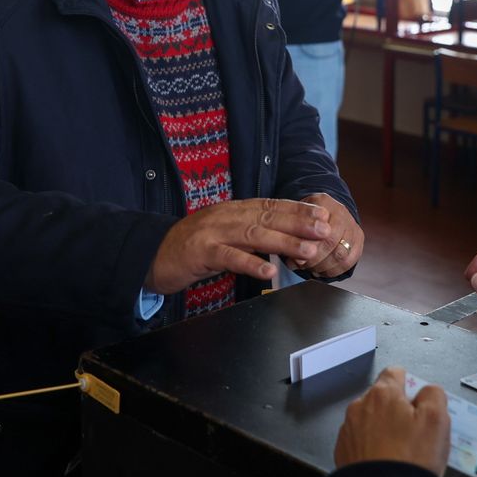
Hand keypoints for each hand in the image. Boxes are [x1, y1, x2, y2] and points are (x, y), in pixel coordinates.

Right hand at [145, 198, 331, 293]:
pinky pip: (229, 257)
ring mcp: (212, 232)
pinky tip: (269, 271)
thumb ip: (251, 234)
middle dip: (300, 223)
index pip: (272, 205)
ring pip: (254, 235)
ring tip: (308, 251)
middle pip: (268, 216)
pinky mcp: (200, 252)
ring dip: (284, 242)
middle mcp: (226, 216)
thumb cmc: (192, 248)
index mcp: (234, 210)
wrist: (150, 254)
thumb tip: (285, 239)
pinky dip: (250, 263)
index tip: (323, 215)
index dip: (298, 209)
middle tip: (325, 230)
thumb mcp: (224, 234)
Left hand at [293, 193, 363, 277]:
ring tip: (312, 269)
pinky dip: (334, 270)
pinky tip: (322, 270)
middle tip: (303, 266)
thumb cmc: (304, 220)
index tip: (296, 258)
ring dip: (324, 266)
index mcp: (322, 202)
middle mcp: (340, 211)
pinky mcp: (359, 238)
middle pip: (331, 241)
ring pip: (341, 254)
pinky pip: (349, 261)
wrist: (324, 214)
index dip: (306, 246)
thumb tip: (295, 261)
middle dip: (315, 259)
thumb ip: (293, 238)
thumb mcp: (295, 222)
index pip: (317, 227)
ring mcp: (352, 224)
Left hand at [334, 367, 449, 476]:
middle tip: (415, 433)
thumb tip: (428, 390)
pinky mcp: (344, 451)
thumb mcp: (437, 420)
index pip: (397, 373)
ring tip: (401, 452)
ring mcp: (349, 429)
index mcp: (383, 394)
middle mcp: (361, 407)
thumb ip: (434, 394)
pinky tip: (386, 461)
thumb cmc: (408, 461)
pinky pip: (361, 441)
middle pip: (384, 398)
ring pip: (372, 420)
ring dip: (384, 429)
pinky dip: (372, 447)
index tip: (420, 403)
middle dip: (398, 411)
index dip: (412, 386)